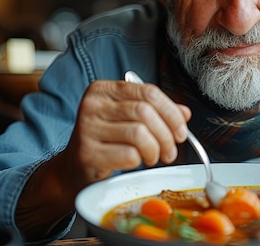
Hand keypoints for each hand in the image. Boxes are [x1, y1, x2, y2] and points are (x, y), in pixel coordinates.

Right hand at [16, 80, 189, 238]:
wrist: (74, 169)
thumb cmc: (106, 141)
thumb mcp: (129, 120)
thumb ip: (157, 112)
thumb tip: (185, 113)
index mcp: (104, 89)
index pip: (148, 92)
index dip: (171, 112)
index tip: (181, 130)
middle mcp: (92, 104)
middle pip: (146, 112)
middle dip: (166, 135)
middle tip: (170, 150)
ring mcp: (87, 128)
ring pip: (140, 133)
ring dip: (155, 149)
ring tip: (153, 157)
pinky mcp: (87, 153)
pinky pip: (129, 154)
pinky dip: (139, 160)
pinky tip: (135, 162)